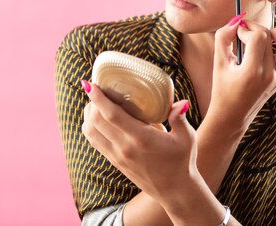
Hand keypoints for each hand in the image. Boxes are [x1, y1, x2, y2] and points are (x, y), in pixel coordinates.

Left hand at [81, 80, 197, 201]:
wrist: (174, 191)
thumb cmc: (182, 161)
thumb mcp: (186, 138)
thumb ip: (179, 118)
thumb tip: (181, 102)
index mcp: (141, 138)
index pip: (111, 115)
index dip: (98, 98)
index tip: (90, 84)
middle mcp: (124, 147)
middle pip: (96, 121)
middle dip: (91, 102)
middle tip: (96, 89)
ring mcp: (117, 156)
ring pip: (91, 132)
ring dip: (88, 115)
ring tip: (96, 102)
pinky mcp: (115, 162)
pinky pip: (95, 142)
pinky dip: (90, 128)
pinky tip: (97, 118)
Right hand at [207, 14, 275, 131]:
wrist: (232, 116)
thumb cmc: (222, 89)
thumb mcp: (218, 63)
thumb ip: (222, 38)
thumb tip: (235, 21)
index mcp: (252, 72)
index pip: (258, 37)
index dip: (245, 28)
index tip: (235, 31)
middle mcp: (270, 75)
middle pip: (271, 37)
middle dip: (255, 28)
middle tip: (243, 30)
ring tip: (262, 37)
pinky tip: (273, 47)